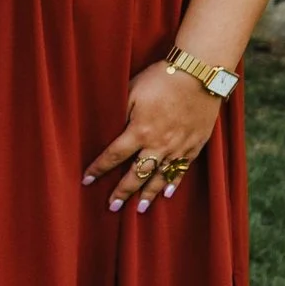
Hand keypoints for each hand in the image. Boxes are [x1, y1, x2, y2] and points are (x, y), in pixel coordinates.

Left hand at [84, 61, 223, 213]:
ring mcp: (178, 147)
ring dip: (148, 194)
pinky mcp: (195, 145)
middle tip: (112, 207)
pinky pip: (182, 169)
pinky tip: (166, 194)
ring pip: (160, 177)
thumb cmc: (160, 80)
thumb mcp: (131, 92)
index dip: (98, 169)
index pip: (113, 156)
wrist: (198, 76)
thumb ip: (118, 113)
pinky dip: (173, 183)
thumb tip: (107, 128)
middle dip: (122, 192)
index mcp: (139, 131)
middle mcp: (158, 145)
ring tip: (139, 209)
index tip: (86, 181)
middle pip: (136, 175)